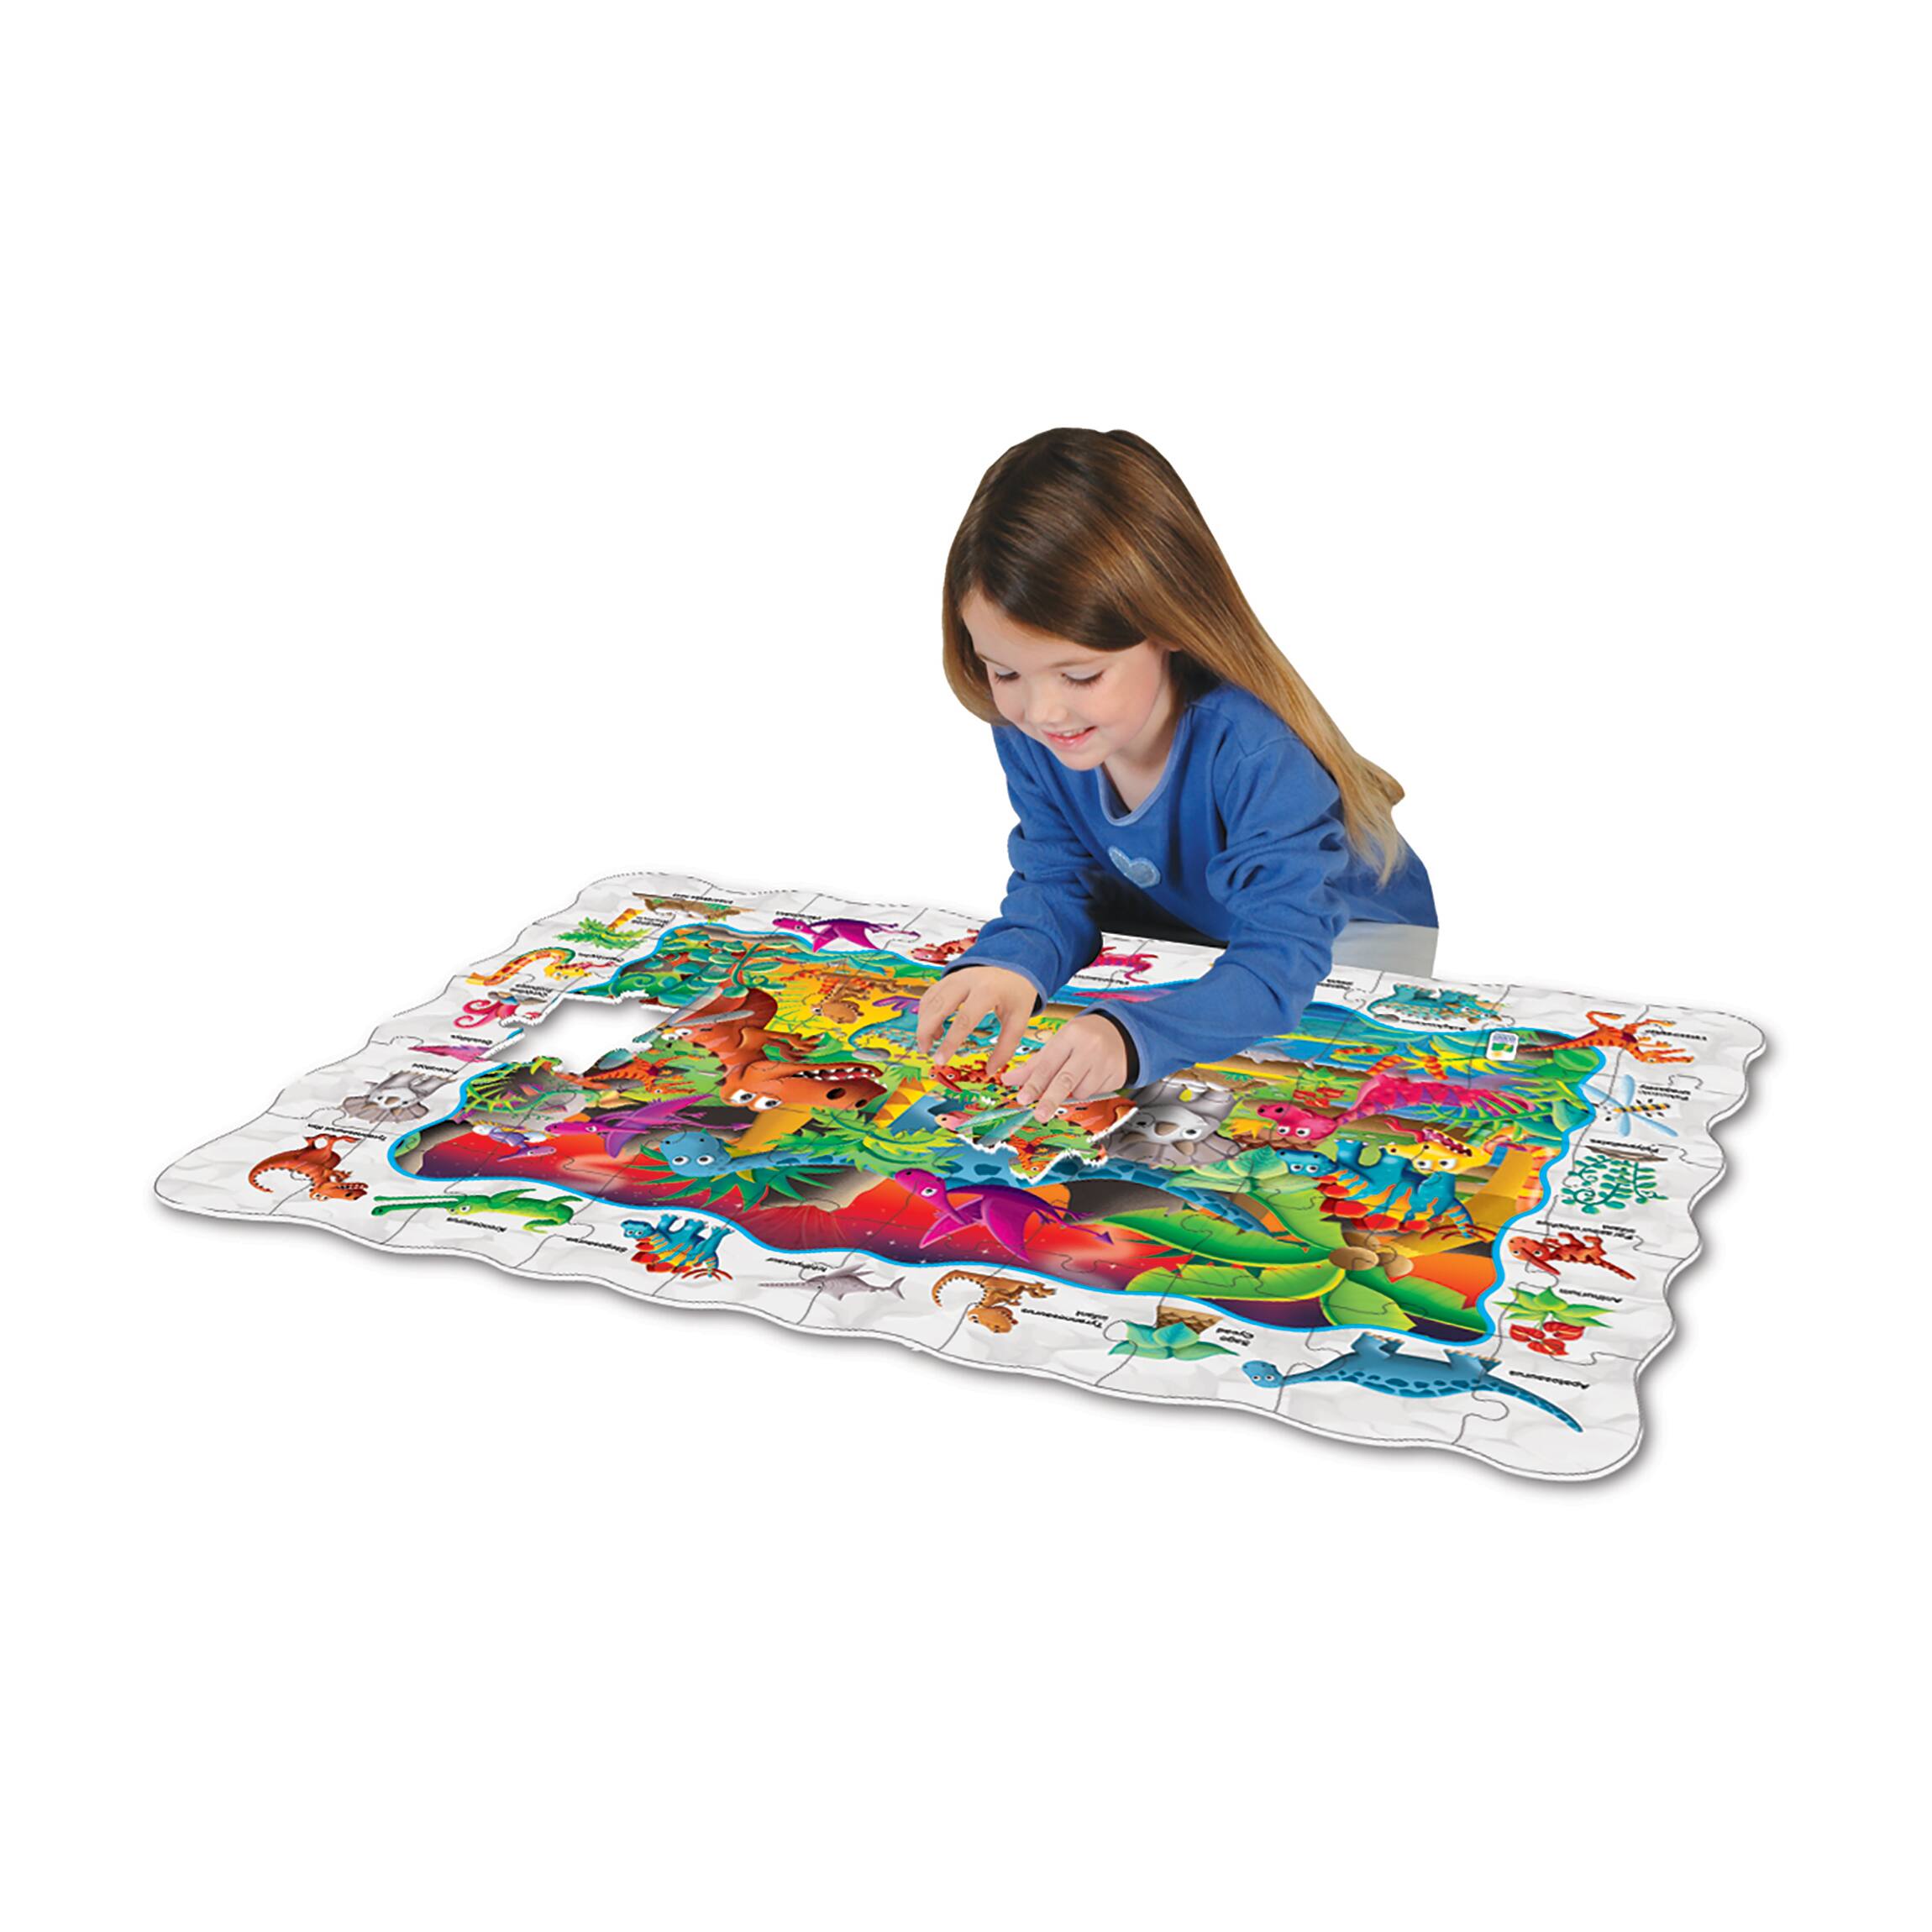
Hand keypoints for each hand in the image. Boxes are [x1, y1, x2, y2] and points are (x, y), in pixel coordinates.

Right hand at [916, 965, 1038, 1078]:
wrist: (1014, 964)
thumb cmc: (1016, 994)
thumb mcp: (1018, 1020)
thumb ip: (1006, 1047)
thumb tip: (990, 1071)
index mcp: (987, 991)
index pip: (964, 1019)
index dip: (950, 1042)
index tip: (940, 1060)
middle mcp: (967, 980)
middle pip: (938, 1006)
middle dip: (926, 1030)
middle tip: (925, 1051)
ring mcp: (955, 976)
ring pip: (930, 1000)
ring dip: (924, 1023)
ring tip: (929, 1043)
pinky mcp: (949, 977)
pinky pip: (930, 995)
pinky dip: (926, 1012)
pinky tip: (933, 1028)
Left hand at [997, 1013, 1128, 1123]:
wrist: (1120, 1033)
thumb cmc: (1082, 1039)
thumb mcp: (1057, 1044)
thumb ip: (1033, 1065)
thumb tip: (1008, 1080)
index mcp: (1070, 1035)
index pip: (1048, 1065)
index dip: (1034, 1084)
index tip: (1023, 1099)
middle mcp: (1089, 1047)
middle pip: (1065, 1080)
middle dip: (1050, 1100)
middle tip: (1039, 1115)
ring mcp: (1105, 1061)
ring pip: (1081, 1091)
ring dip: (1072, 1093)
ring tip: (1076, 1077)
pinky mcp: (1117, 1075)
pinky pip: (1095, 1094)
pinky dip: (1088, 1091)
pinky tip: (1091, 1077)